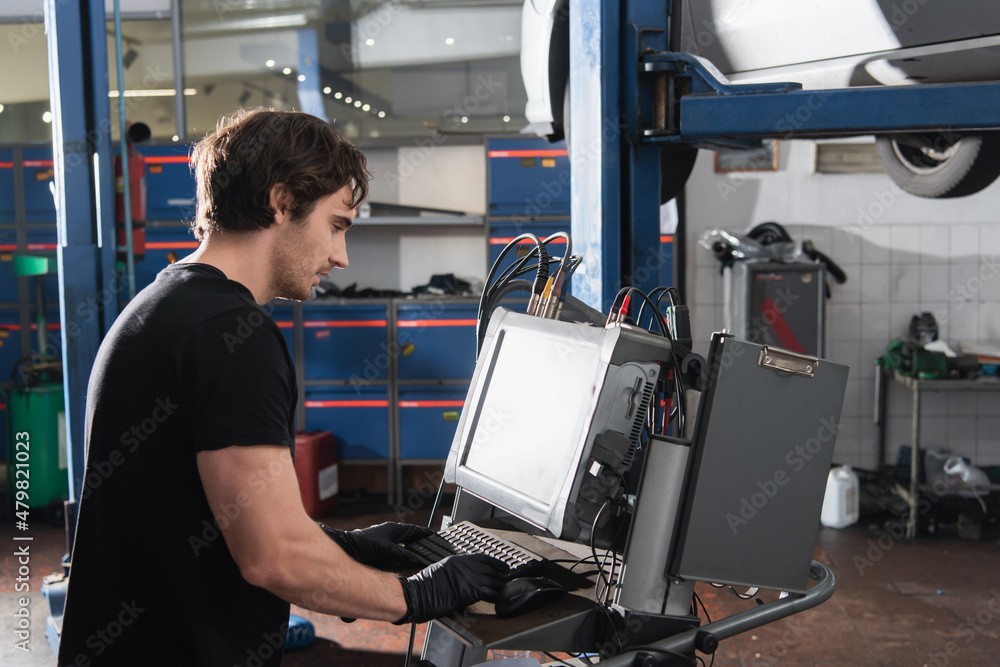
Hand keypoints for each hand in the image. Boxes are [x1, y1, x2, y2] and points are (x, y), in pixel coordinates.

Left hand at [321, 522, 432, 565]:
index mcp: (393, 529)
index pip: (414, 530)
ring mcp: (385, 541)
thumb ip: (401, 554)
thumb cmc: (363, 543)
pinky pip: (395, 551)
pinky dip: (402, 554)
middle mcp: (390, 534)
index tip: (435, 535)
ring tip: (420, 554)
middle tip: (430, 545)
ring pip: (402, 544)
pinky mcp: (380, 549)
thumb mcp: (385, 548)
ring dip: (410, 548)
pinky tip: (404, 562)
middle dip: (419, 541)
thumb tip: (415, 560)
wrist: (347, 548)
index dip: (425, 533)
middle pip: (409, 537)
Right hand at [395, 554, 509, 623]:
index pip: (484, 559)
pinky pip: (490, 593)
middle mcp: (467, 567)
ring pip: (493, 581)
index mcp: (459, 560)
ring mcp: (470, 578)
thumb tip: (464, 576)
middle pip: (491, 571)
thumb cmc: (424, 584)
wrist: (418, 593)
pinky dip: (495, 596)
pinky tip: (497, 600)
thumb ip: (455, 570)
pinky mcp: (471, 591)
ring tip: (503, 592)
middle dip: (500, 578)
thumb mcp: (441, 569)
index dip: (497, 564)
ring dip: (499, 588)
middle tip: (505, 583)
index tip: (504, 567)